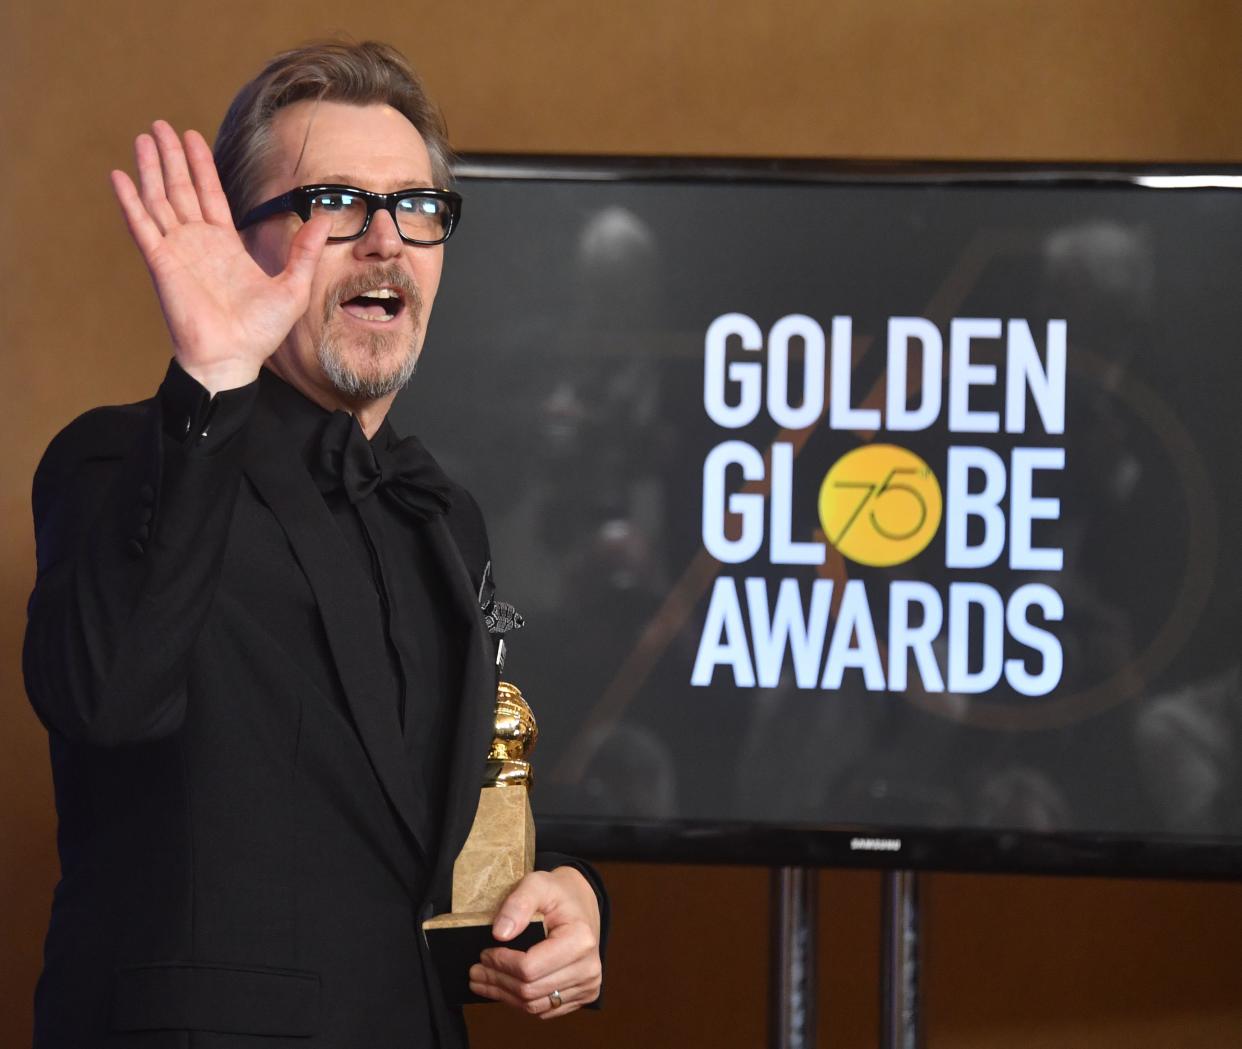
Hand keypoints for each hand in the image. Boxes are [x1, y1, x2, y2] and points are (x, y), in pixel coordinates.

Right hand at [110, 121, 331, 392]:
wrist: (233, 358)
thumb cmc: (261, 332)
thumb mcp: (294, 286)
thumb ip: (305, 251)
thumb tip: (324, 219)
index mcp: (225, 245)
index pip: (210, 195)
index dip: (201, 165)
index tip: (192, 137)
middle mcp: (198, 243)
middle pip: (181, 189)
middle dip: (171, 157)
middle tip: (160, 125)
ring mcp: (177, 251)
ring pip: (160, 199)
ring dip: (150, 168)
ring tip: (144, 137)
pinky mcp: (161, 262)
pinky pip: (142, 226)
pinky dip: (130, 201)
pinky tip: (120, 176)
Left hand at [469, 867, 601, 1017]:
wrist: (581, 904)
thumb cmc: (559, 893)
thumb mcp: (537, 883)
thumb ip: (518, 904)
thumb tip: (499, 934)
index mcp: (580, 940)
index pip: (530, 968)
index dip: (501, 964)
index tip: (484, 953)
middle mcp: (589, 968)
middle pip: (530, 990)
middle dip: (497, 981)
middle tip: (476, 970)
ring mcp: (588, 985)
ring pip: (534, 1006)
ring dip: (504, 995)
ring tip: (483, 981)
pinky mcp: (583, 995)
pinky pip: (544, 1009)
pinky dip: (519, 1002)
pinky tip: (503, 988)